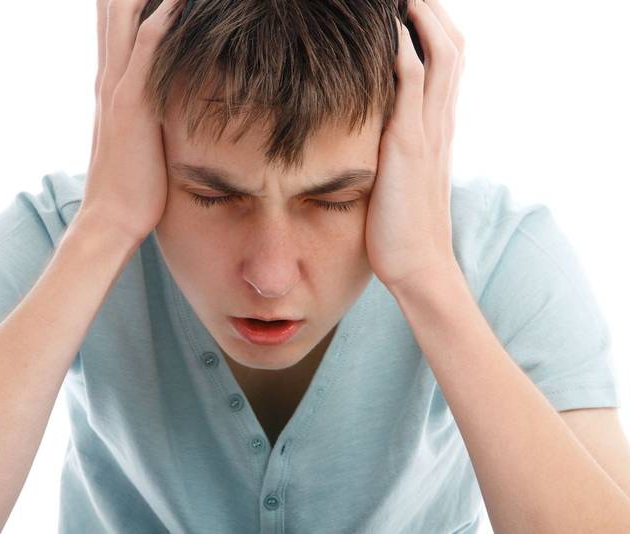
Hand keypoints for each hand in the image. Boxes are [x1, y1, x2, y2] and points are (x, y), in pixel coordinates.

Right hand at [74, 0, 184, 242]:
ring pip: (126, 19)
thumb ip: (143, 108)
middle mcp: (109, 76)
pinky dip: (161, 21)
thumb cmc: (130, 183)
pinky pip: (147, 51)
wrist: (111, 218)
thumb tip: (161, 97)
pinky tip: (177, 2)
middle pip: (113, 8)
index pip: (115, 22)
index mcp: (110, 82)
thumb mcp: (136, 136)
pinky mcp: (132, 105)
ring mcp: (117, 88)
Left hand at [364, 0, 464, 290]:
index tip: (414, 7)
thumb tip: (377, 134)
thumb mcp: (402, 178)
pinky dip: (403, 52)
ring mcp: (427, 133)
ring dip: (422, 18)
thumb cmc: (402, 229)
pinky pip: (413, 86)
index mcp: (438, 129)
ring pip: (440, 56)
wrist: (418, 267)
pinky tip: (390, 31)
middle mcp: (439, 123)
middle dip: (433, 12)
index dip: (435, 28)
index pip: (448, 62)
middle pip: (452, 47)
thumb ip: (398, 150)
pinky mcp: (408, 146)